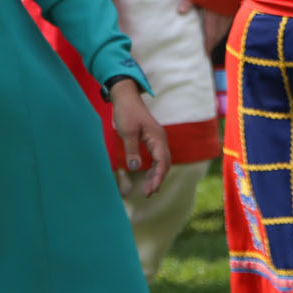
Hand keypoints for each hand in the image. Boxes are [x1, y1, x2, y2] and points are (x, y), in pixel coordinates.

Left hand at [109, 79, 172, 196]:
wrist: (127, 98)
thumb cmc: (127, 113)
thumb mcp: (127, 132)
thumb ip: (132, 150)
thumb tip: (135, 168)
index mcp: (157, 137)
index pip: (162, 161)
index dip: (158, 177)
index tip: (152, 189)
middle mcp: (161, 139)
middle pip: (165, 163)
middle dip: (158, 179)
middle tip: (148, 193)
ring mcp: (158, 140)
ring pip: (162, 162)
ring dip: (156, 175)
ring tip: (148, 190)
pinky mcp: (152, 140)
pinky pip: (157, 158)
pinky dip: (154, 168)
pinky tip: (148, 177)